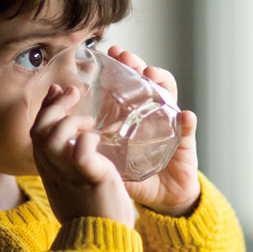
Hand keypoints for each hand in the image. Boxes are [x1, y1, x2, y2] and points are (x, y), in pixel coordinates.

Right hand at [30, 85, 134, 227]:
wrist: (102, 241)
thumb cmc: (95, 213)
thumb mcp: (74, 185)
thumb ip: (70, 164)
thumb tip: (75, 142)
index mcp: (49, 172)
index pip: (37, 134)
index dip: (45, 110)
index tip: (57, 91)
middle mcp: (54, 172)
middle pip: (39, 131)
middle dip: (54, 106)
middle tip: (73, 91)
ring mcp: (69, 175)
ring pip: (52, 138)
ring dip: (69, 121)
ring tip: (88, 121)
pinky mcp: (89, 177)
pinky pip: (80, 150)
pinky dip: (88, 139)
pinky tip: (97, 139)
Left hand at [108, 46, 200, 216]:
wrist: (163, 198)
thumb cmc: (136, 175)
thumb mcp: (110, 162)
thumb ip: (92, 153)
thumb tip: (64, 142)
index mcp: (133, 115)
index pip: (128, 83)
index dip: (122, 66)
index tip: (112, 53)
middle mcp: (152, 113)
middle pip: (147, 81)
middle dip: (138, 65)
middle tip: (127, 57)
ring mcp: (170, 123)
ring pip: (169, 95)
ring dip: (162, 82)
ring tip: (152, 76)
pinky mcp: (185, 142)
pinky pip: (188, 129)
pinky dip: (188, 122)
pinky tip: (185, 116)